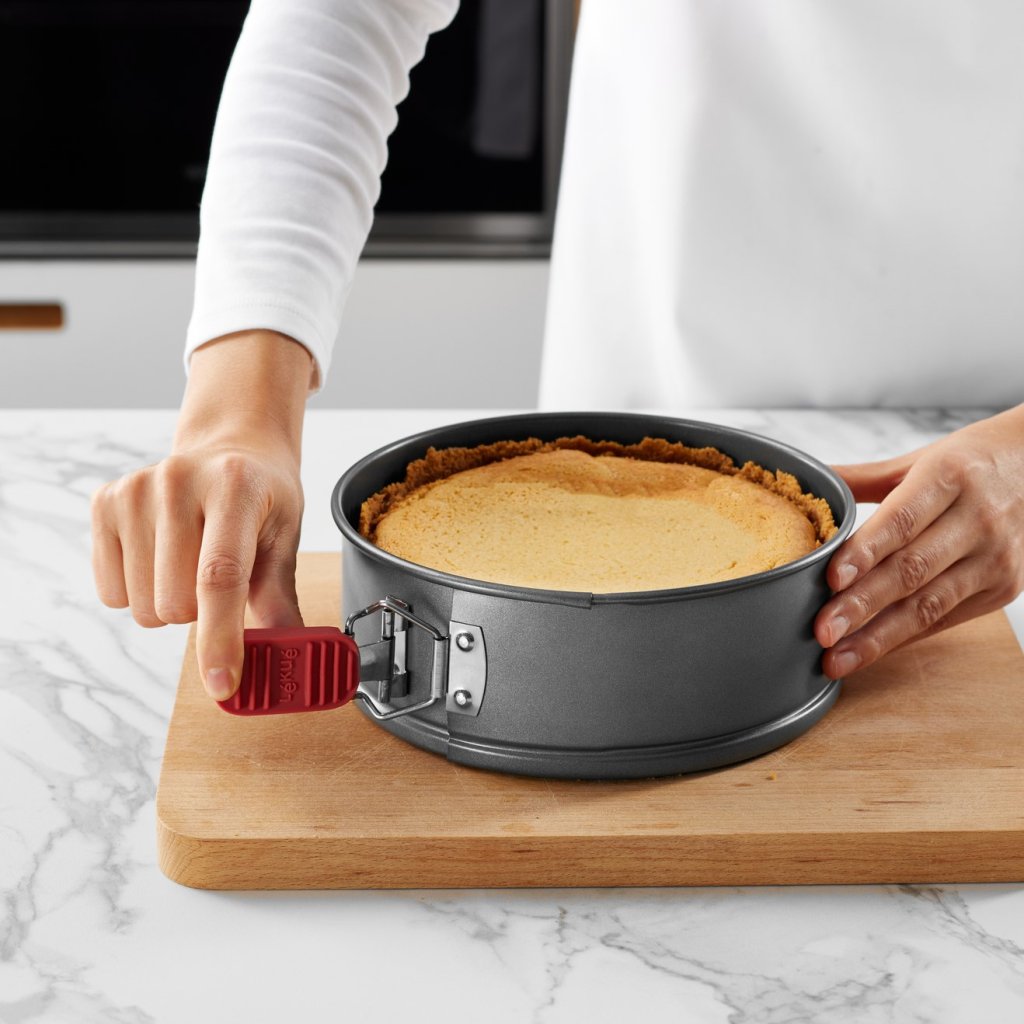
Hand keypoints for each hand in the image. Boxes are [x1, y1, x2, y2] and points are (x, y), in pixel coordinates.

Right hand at [90, 330, 313, 700]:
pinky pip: (111, 592)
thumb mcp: (284, 542)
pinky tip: (162, 556)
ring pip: (142, 605)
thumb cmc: (262, 500)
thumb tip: (289, 665)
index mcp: (236, 487)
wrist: (233, 447)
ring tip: (192, 563)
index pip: (220, 577)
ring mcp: (137, 488)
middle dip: (201, 615)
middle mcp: (180, 480)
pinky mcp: (105, 501)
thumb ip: (281, 606)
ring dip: (171, 604)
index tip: (223, 685)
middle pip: (175, 603)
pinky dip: (139, 591)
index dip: (220, 638)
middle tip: (220, 581)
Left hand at [815, 404, 1023, 677]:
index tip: (831, 579)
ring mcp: (996, 558)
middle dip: (862, 605)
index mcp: (949, 477)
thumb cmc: (967, 464)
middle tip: (820, 631)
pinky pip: (945, 619)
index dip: (865, 552)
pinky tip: (868, 651)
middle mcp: (978, 519)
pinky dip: (903, 638)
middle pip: (911, 569)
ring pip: (928, 604)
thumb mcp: (917, 461)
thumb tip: (805, 480)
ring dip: (878, 636)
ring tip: (836, 657)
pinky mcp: (1003, 588)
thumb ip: (860, 478)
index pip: (901, 520)